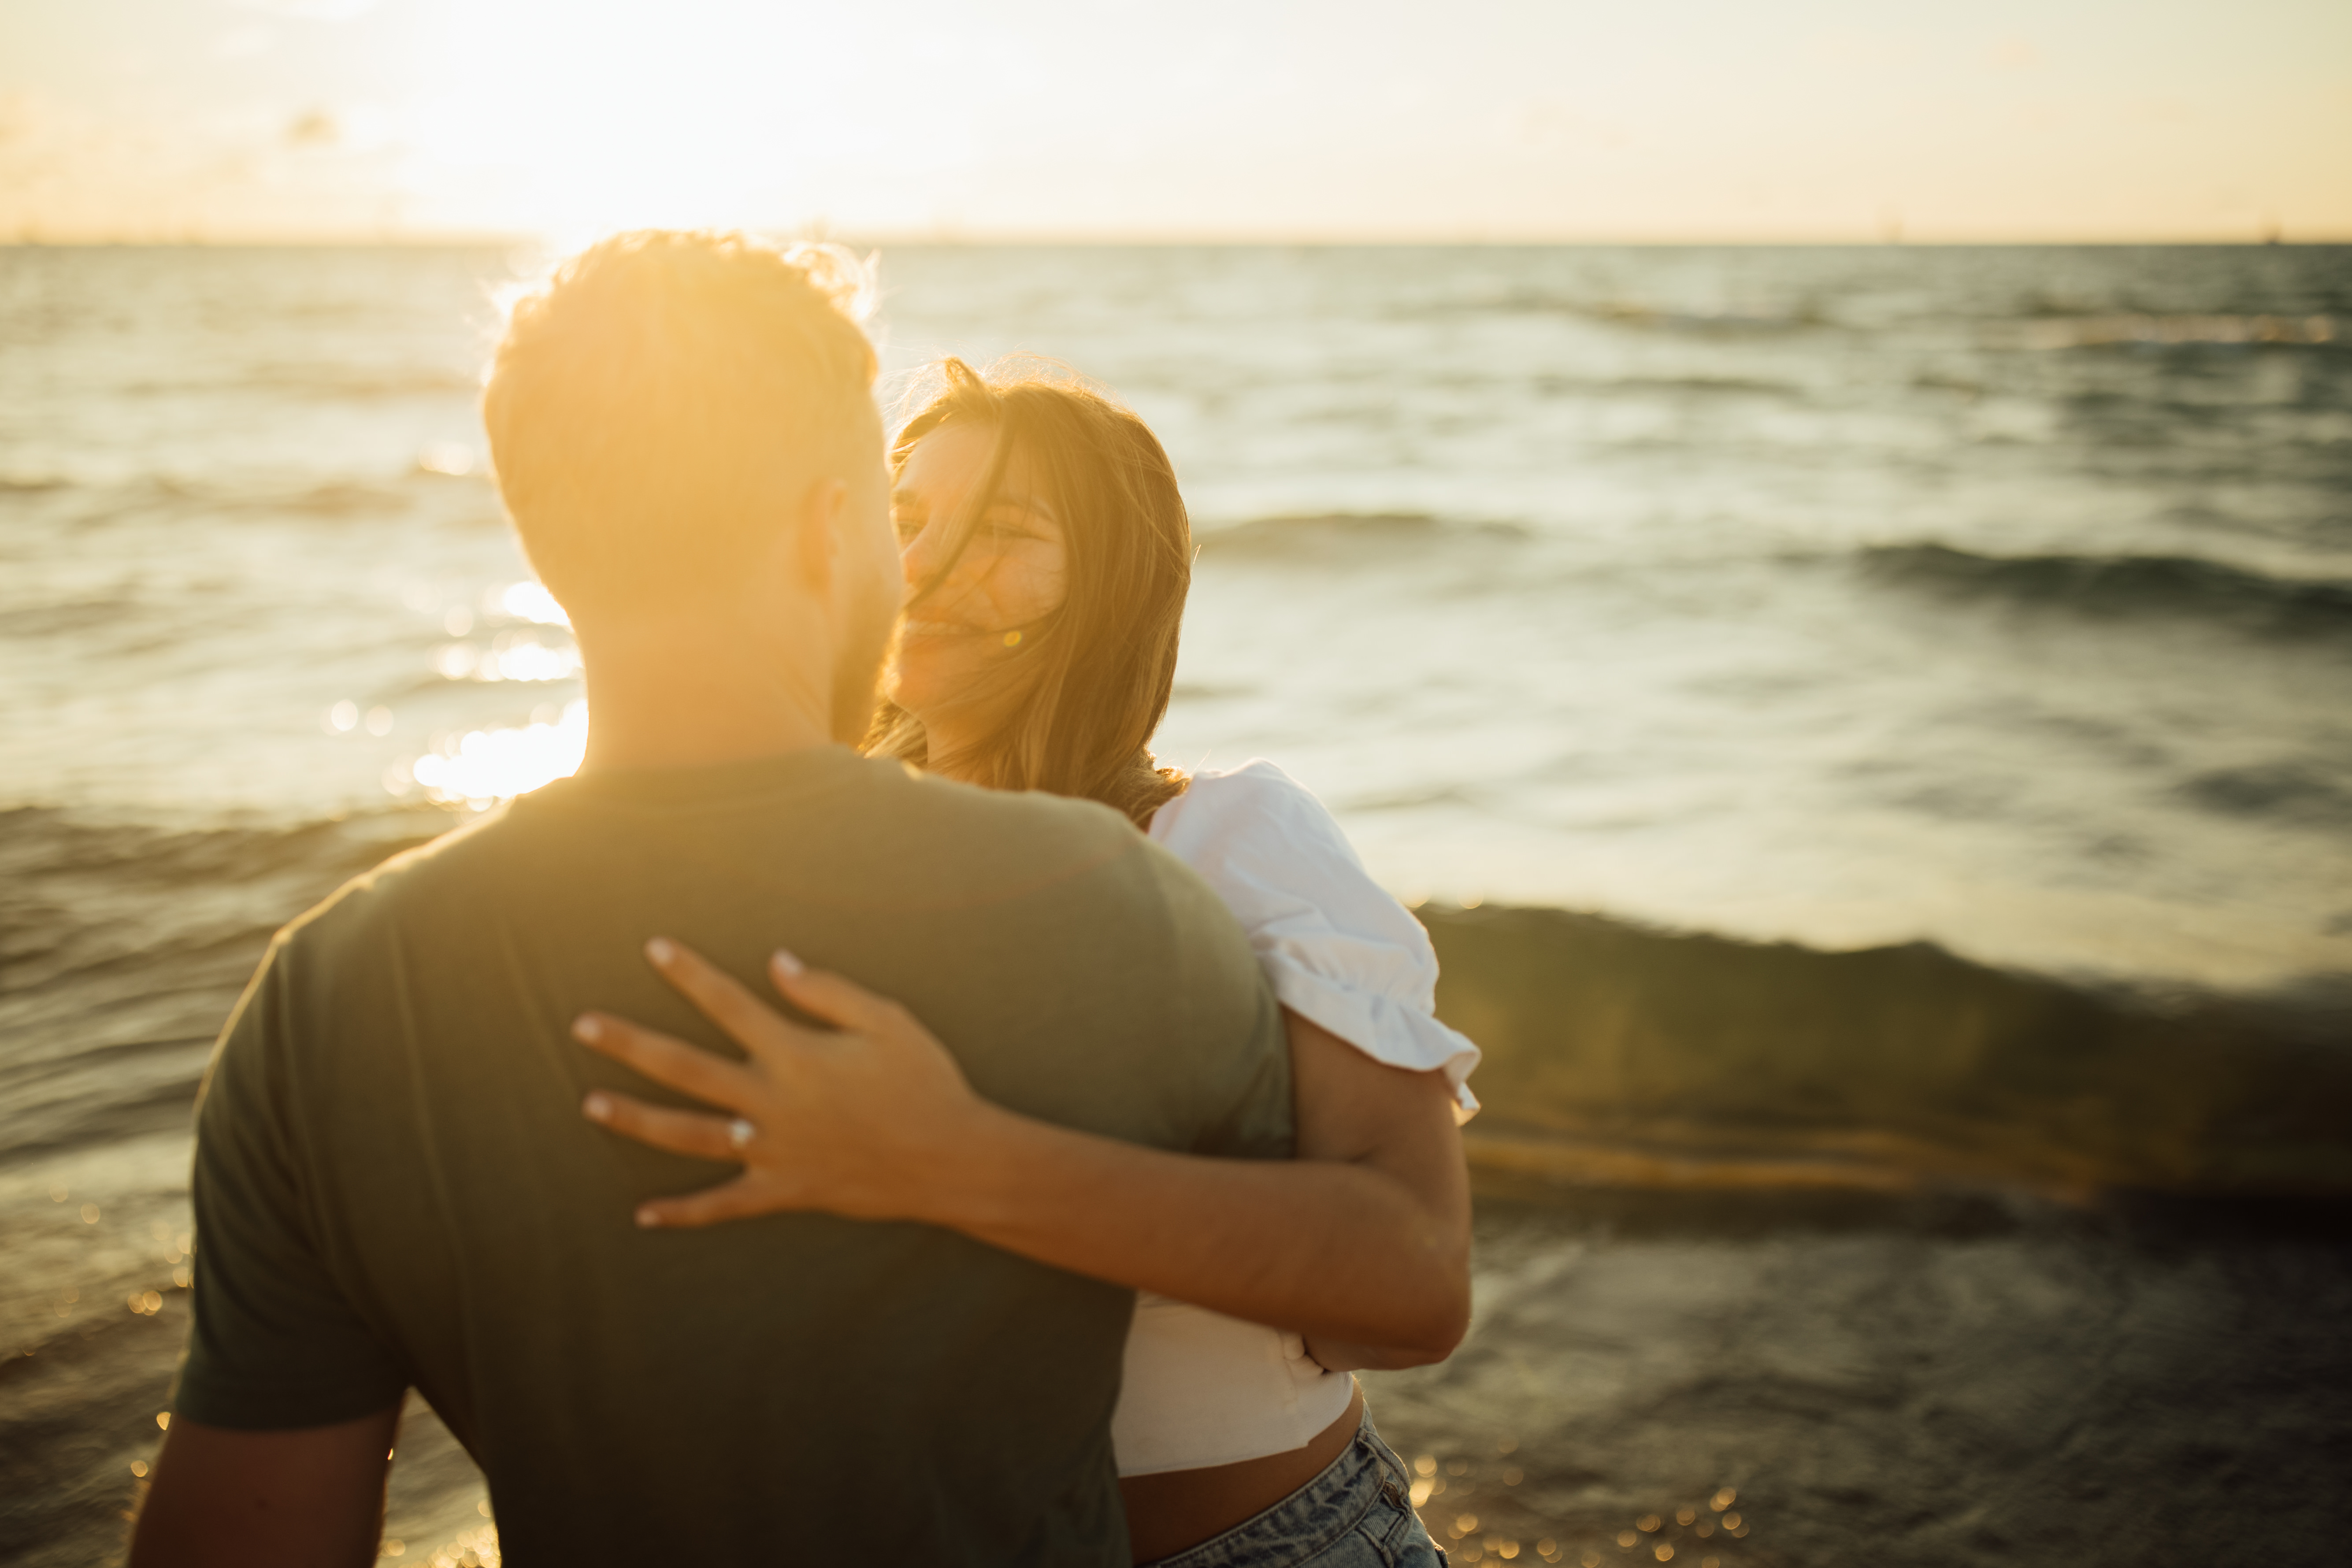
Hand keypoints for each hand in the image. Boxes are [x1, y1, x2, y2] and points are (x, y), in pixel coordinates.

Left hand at [572, 938, 990, 1226]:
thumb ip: (827, 992)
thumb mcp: (888, 1021)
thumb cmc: (926, 1083)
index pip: (729, 1004)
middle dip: (630, 1044)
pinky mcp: (783, 1190)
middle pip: (685, 1069)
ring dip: (636, 1119)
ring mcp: (772, 1150)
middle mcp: (772, 1102)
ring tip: (591, 1103)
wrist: (951, 1161)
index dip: (690, 973)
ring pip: (688, 1135)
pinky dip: (683, 1213)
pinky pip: (724, 1206)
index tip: (653, 947)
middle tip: (582, 1025)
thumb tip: (775, 963)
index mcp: (795, 1055)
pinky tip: (643, 1214)